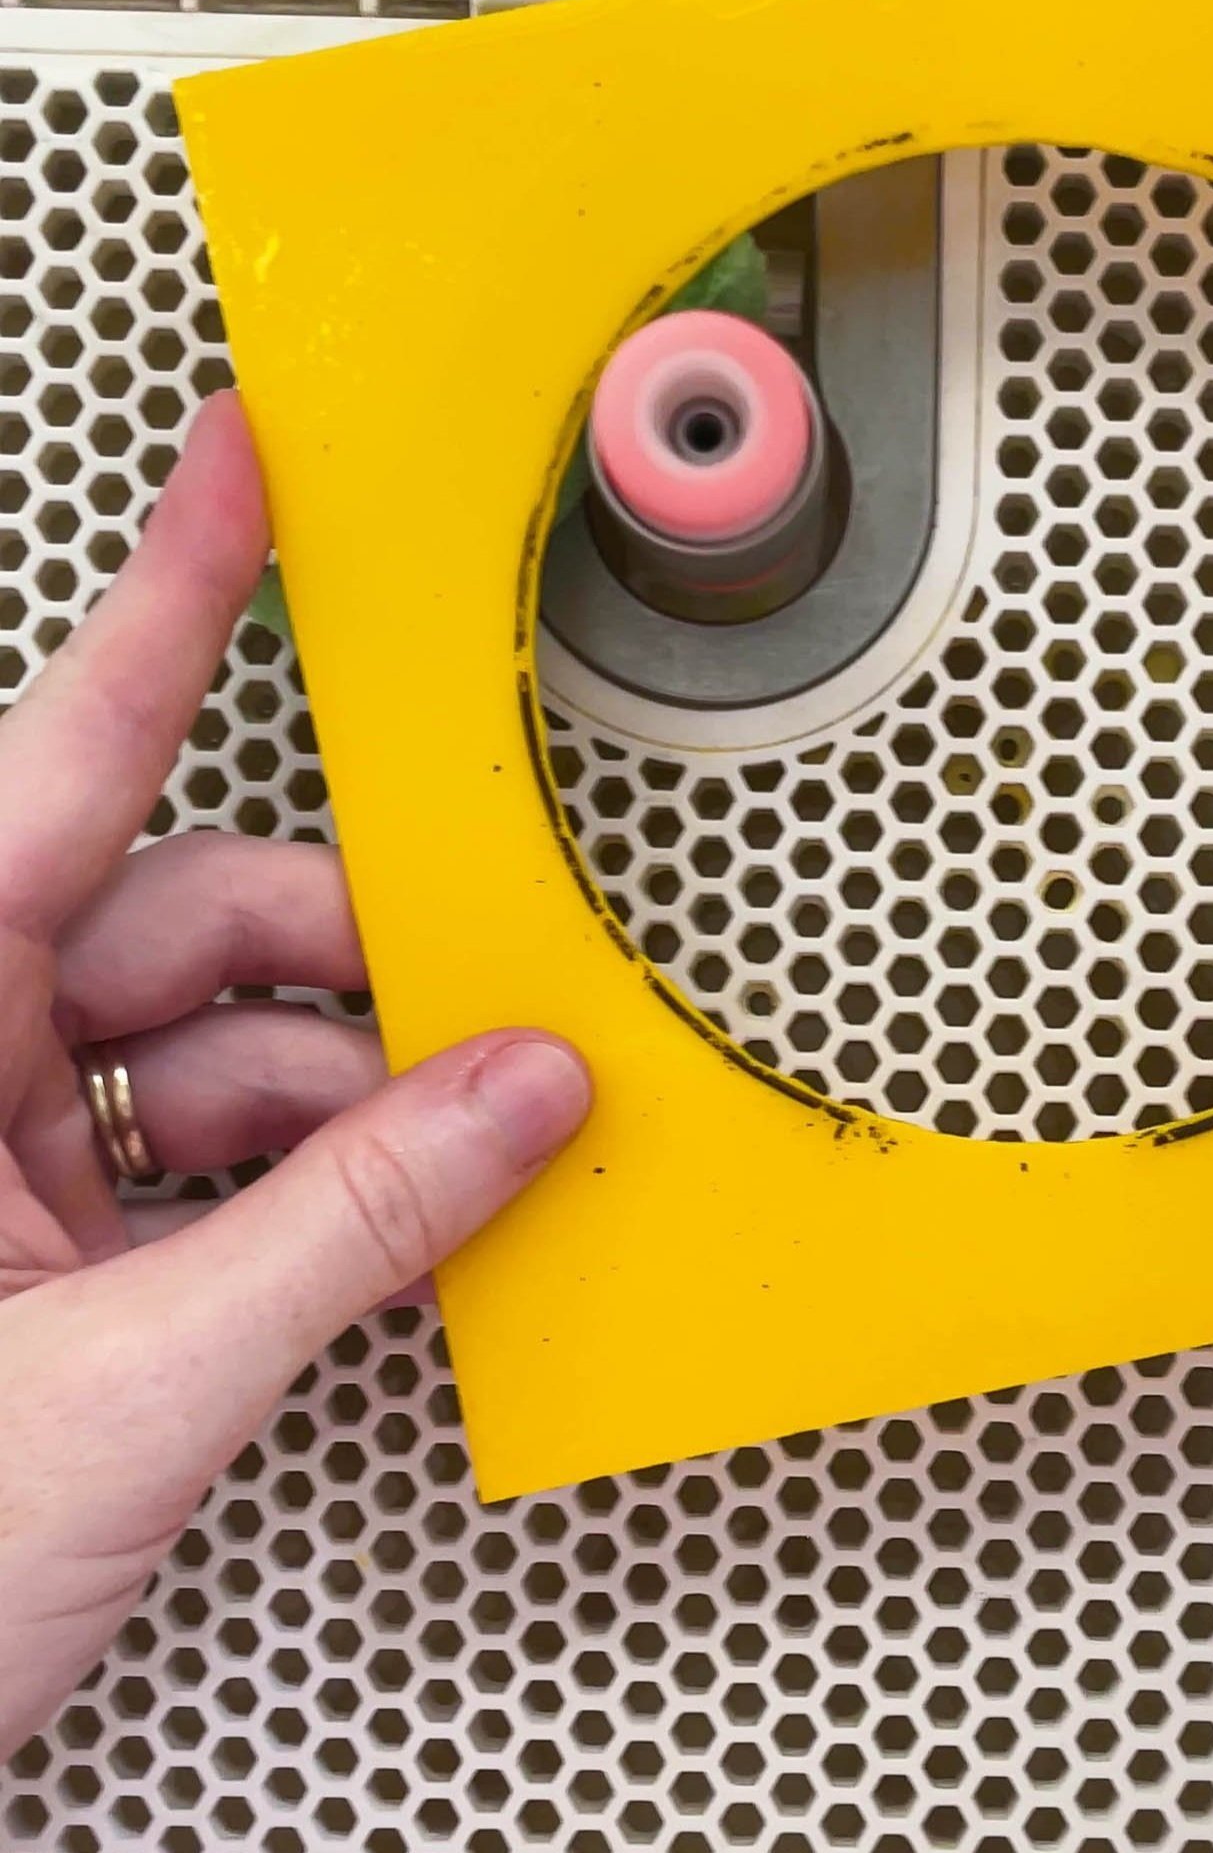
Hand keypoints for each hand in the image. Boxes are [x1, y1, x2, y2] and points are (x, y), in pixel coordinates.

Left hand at [0, 396, 590, 1761]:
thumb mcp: (127, 1392)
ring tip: (450, 1182)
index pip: (54, 762)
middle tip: (496, 1034)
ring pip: (219, 1049)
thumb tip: (523, 1101)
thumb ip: (349, 1230)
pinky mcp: (36, 1237)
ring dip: (354, 1111)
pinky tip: (388, 1230)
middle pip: (187, 929)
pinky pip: (212, 1149)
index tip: (244, 460)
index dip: (168, 596)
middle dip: (353, 980)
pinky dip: (315, 1182)